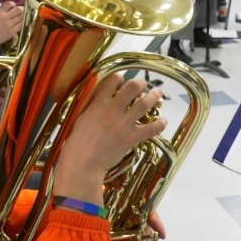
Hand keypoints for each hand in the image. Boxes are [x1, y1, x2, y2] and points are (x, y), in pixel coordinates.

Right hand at [0, 2, 22, 51]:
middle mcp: (5, 18)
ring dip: (22, 15)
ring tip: (23, 15)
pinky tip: (21, 22)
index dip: (12, 4)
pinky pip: (20, 26)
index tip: (13, 6)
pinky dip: (22, 23)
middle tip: (21, 9)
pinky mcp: (12, 32)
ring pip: (20, 18)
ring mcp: (9, 25)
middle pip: (17, 10)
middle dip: (21, 8)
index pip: (9, 4)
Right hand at [54, 76, 166, 204]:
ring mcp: (124, 123)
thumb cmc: (77, 141)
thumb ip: (93, 105)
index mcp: (99, 102)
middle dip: (141, 83)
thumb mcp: (81, 116)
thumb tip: (101, 97)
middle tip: (144, 85)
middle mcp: (113, 109)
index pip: (114, 80)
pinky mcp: (131, 137)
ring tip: (157, 93)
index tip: (122, 83)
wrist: (83, 162)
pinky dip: (159, 124)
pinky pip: (150, 129)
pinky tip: (163, 121)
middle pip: (133, 87)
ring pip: (145, 104)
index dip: (120, 78)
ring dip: (154, 96)